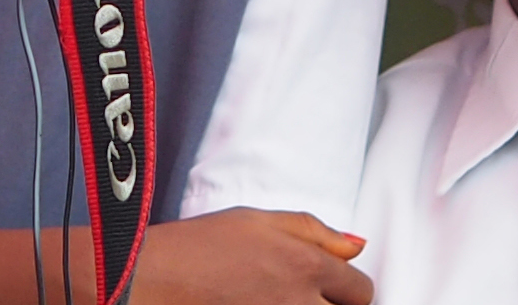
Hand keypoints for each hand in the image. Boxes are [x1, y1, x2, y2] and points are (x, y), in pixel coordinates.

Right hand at [129, 210, 372, 304]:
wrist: (155, 280)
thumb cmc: (200, 246)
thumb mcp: (258, 220)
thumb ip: (314, 231)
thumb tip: (357, 246)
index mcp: (306, 265)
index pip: (362, 291)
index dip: (348, 290)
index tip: (330, 289)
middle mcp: (301, 302)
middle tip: (302, 297)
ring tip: (279, 303)